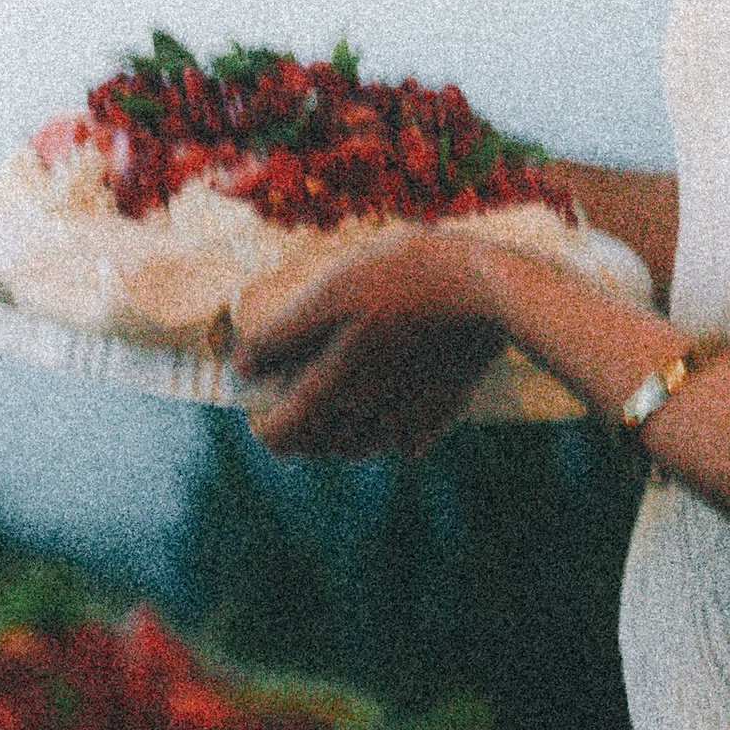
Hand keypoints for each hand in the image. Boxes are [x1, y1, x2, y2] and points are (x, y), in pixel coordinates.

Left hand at [234, 237, 505, 456]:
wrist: (487, 288)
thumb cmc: (402, 280)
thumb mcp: (329, 293)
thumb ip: (280, 335)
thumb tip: (241, 367)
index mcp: (333, 393)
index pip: (281, 438)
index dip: (264, 427)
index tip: (260, 407)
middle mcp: (367, 420)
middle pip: (317, 449)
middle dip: (299, 432)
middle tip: (297, 399)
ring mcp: (409, 422)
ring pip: (359, 449)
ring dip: (339, 434)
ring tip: (338, 401)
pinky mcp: (444, 413)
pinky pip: (405, 440)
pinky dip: (389, 430)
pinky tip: (392, 399)